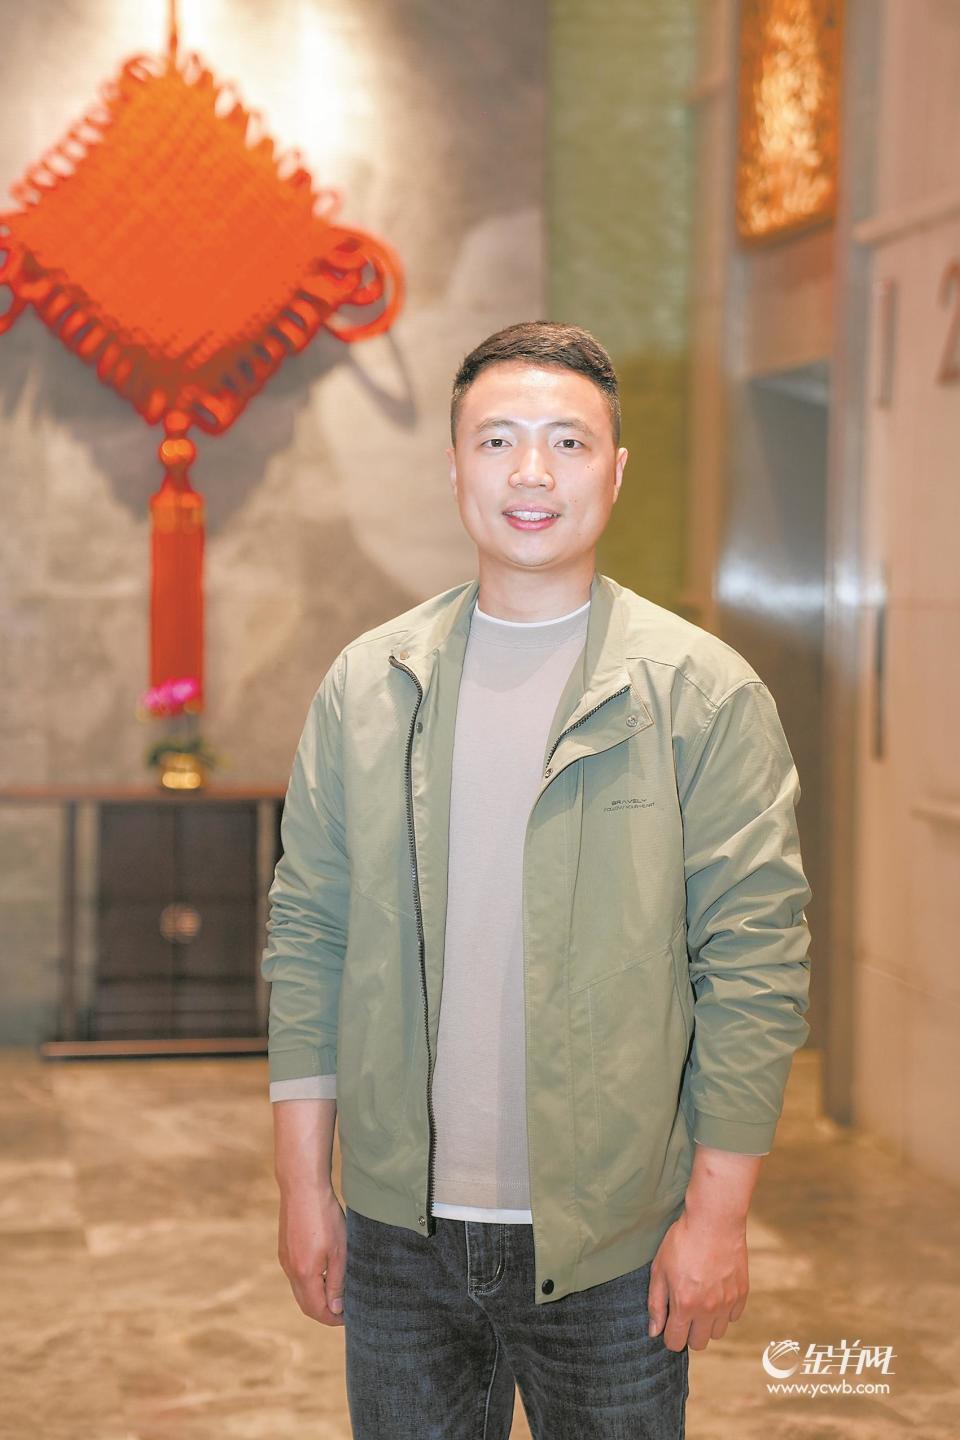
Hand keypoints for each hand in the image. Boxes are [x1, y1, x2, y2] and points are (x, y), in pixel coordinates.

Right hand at [277, 1186, 346, 1325]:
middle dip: (324, 1312)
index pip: (316, 1310)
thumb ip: (337, 1282)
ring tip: (337, 1290)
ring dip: (316, 1296)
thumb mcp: (339, 1251)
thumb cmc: (325, 1217)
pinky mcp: (284, 1249)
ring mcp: (284, 1259)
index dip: (332, 1319)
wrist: (302, 1187)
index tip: (348, 1317)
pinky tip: (323, 1271)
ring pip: (299, 1290)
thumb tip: (335, 1309)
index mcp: (304, 1274)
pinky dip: (308, 1282)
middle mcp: (290, 1270)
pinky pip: (295, 1275)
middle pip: (305, 1304)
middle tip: (344, 1309)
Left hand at [647, 1209, 748, 1351]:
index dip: (669, 1335)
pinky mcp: (742, 1293)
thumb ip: (656, 1303)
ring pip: (717, 1333)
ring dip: (707, 1323)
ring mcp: (728, 1302)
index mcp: (685, 1305)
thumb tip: (654, 1331)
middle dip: (688, 1332)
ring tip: (700, 1300)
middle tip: (684, 1311)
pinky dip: (724, 1310)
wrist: (714, 1220)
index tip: (668, 1322)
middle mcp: (709, 1310)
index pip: (676, 1342)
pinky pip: (733, 1317)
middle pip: (698, 1344)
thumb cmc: (682, 1241)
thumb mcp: (659, 1269)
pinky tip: (716, 1291)